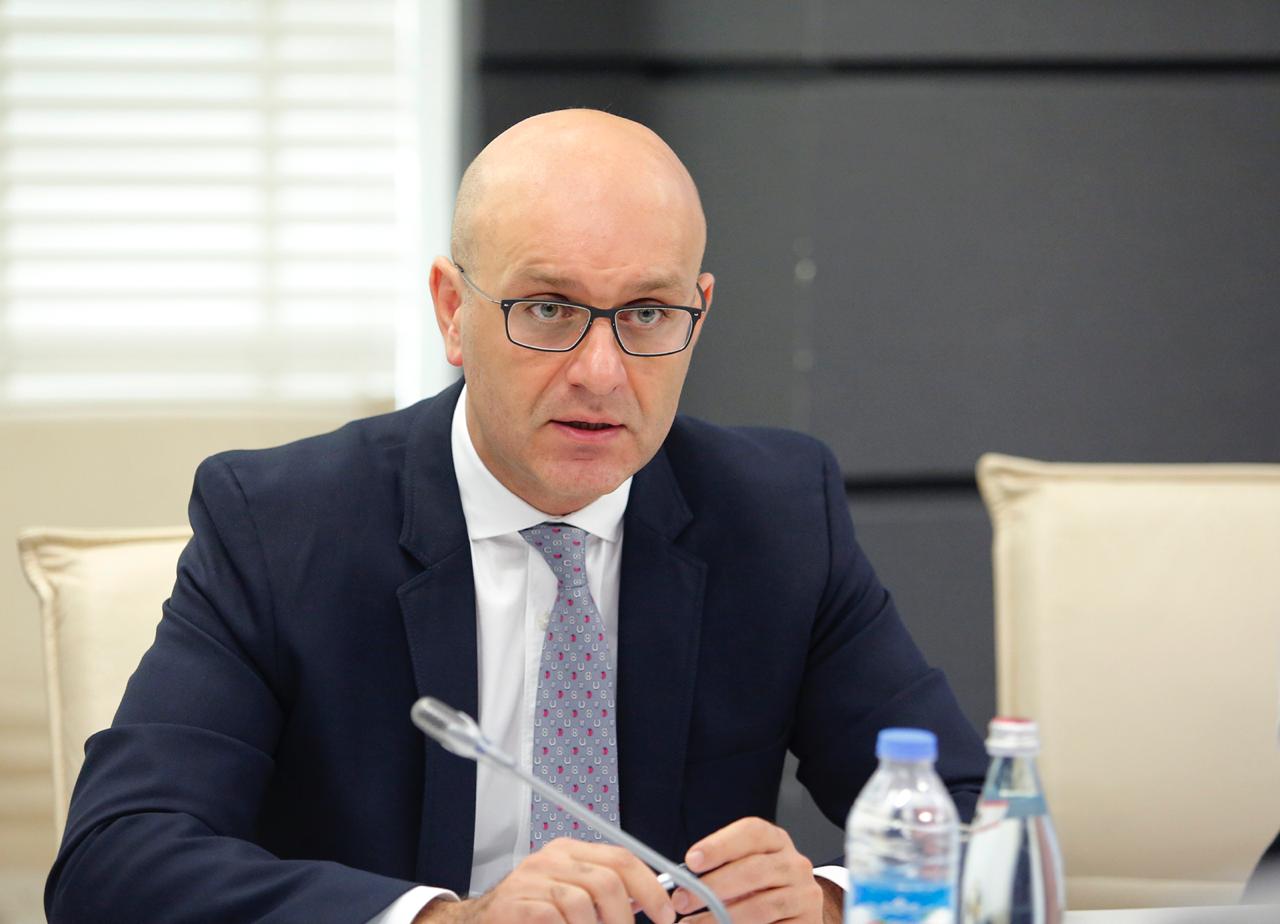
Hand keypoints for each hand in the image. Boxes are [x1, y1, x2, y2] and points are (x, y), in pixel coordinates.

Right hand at [415, 837, 675, 923]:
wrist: (478, 922)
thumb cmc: (530, 913)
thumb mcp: (568, 895)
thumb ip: (602, 893)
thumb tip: (648, 905)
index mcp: (570, 852)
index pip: (622, 858)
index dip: (650, 888)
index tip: (665, 915)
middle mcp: (551, 859)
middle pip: (608, 881)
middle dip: (626, 918)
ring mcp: (530, 881)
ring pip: (583, 903)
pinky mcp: (515, 905)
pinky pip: (554, 918)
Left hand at [670, 817, 827, 923]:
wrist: (796, 911)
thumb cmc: (759, 886)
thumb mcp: (744, 867)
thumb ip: (719, 869)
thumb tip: (679, 883)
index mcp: (776, 841)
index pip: (751, 832)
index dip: (720, 845)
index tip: (691, 861)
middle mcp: (794, 864)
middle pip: (753, 870)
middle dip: (712, 887)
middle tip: (682, 900)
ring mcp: (804, 895)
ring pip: (760, 907)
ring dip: (721, 917)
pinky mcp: (808, 923)